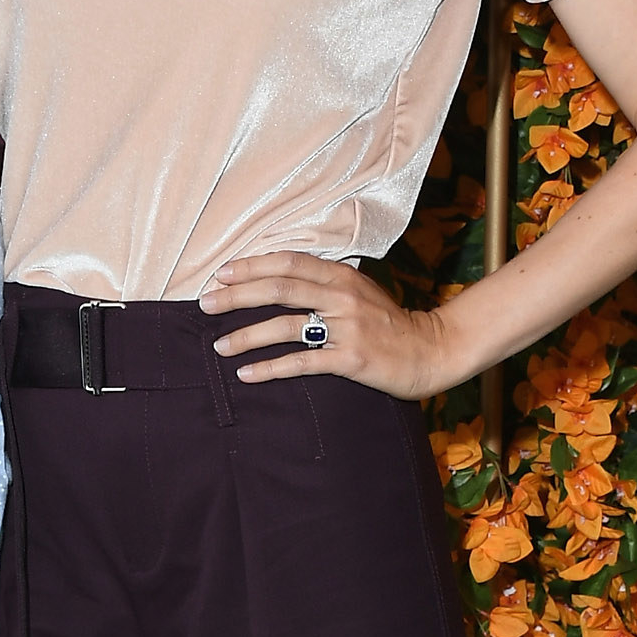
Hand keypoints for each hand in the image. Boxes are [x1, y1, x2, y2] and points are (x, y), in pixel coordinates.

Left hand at [203, 253, 454, 400]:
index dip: (251, 266)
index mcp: (341, 275)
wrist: (430, 350)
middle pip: (279, 289)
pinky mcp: (350, 358)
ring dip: (246, 336)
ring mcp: (347, 328)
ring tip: (219, 346)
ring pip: (285, 326)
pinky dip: (269, 368)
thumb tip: (278, 277)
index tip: (221, 275)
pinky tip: (246, 374)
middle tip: (205, 304)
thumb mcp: (359, 291)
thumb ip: (324, 282)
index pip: (288, 262)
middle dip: (236, 296)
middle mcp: (342, 296)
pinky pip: (301, 362)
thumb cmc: (389, 322)